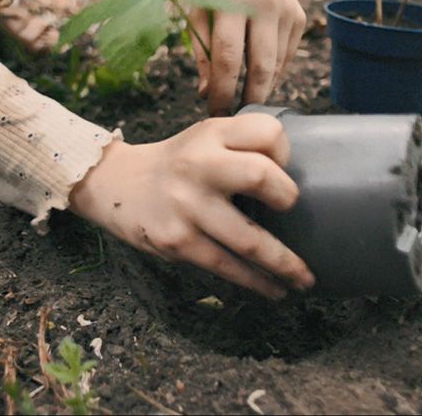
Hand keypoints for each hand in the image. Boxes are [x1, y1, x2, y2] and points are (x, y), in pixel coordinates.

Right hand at [69, 113, 315, 298]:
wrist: (116, 184)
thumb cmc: (178, 165)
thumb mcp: (206, 138)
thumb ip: (243, 148)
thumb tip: (298, 182)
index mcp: (212, 134)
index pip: (268, 133)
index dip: (285, 153)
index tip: (283, 169)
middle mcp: (198, 165)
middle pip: (261, 176)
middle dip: (288, 198)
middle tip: (291, 211)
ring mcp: (186, 206)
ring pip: (250, 239)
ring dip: (285, 264)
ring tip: (305, 279)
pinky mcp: (177, 241)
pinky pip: (227, 266)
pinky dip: (256, 282)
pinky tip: (275, 289)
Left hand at [189, 0, 306, 115]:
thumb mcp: (197, 11)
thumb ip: (201, 52)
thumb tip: (207, 93)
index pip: (228, 58)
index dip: (223, 90)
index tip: (215, 112)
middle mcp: (265, 3)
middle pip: (260, 67)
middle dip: (249, 98)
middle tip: (236, 117)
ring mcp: (288, 10)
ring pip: (276, 65)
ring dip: (260, 88)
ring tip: (244, 102)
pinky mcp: (300, 18)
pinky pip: (285, 57)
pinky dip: (271, 73)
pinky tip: (257, 79)